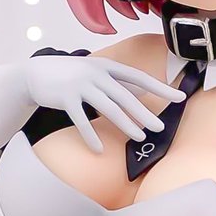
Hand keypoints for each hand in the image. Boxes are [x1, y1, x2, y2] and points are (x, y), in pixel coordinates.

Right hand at [0, 50, 184, 154]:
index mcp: (106, 66)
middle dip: (144, 113)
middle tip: (159, 128)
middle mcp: (96, 74)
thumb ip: (119, 82)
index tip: (179, 97)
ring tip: (138, 137)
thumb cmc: (71, 75)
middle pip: (125, 96)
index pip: (138, 77)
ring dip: (125, 123)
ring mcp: (80, 85)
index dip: (159, 88)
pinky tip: (99, 149)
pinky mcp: (65, 98)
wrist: (35, 73)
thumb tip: (146, 91)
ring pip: (107, 107)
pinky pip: (81, 119)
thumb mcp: (96, 73)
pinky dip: (91, 135)